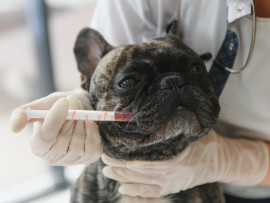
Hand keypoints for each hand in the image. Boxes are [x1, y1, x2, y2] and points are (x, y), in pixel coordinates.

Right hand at [10, 89, 102, 164]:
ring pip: (79, 140)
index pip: (45, 137)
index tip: (63, 101)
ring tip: (79, 111)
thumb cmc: (60, 107)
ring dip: (81, 121)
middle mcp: (54, 157)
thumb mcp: (42, 105)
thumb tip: (13, 128)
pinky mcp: (89, 157)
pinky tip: (89, 122)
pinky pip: (93, 145)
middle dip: (70, 115)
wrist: (82, 107)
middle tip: (72, 100)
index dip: (55, 118)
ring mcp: (72, 160)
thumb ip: (25, 113)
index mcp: (38, 146)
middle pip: (63, 138)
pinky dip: (92, 129)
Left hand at [102, 130, 268, 197]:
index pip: (145, 152)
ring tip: (107, 170)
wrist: (219, 160)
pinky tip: (122, 189)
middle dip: (119, 162)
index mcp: (178, 152)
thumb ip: (174, 123)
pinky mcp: (172, 188)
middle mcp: (173, 169)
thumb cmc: (204, 139)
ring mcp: (172, 181)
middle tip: (104, 156)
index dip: (126, 150)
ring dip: (122, 176)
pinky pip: (150, 193)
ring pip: (141, 181)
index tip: (113, 144)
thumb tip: (153, 115)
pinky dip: (135, 192)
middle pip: (139, 167)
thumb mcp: (192, 127)